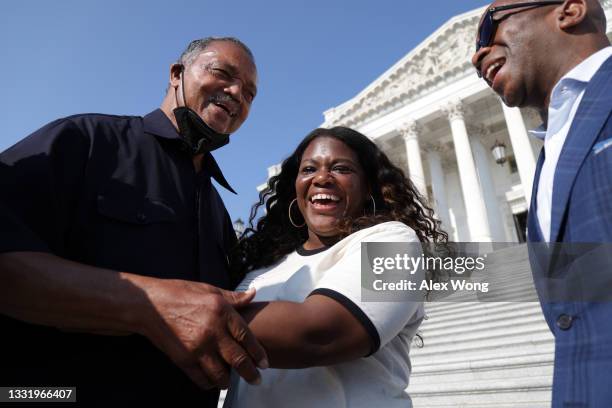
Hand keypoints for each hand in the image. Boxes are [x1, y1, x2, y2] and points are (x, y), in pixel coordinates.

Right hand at [140, 280, 267, 389]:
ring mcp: (198, 347)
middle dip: (250, 373)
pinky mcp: (183, 359)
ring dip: (229, 380)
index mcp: (221, 311)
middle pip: (238, 359)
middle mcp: (212, 331)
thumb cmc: (179, 293)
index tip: (265, 362)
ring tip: (232, 380)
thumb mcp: (208, 289)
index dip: (258, 352)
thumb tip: (253, 293)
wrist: (148, 305)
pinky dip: (209, 383)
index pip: (247, 337)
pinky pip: (202, 379)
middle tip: (256, 380)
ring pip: (221, 374)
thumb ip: (233, 297)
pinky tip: (212, 380)